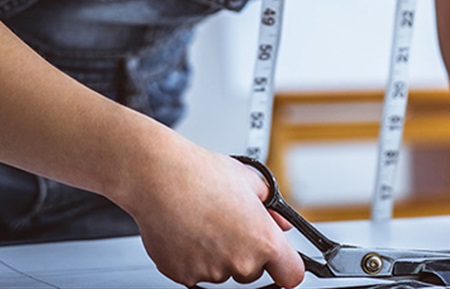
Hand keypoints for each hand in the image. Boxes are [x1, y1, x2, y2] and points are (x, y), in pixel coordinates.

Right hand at [112, 143, 304, 287]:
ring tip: (206, 222)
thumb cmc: (203, 175)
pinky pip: (197, 273)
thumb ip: (274, 210)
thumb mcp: (252, 183)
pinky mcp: (182, 275)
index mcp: (263, 240)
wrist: (159, 177)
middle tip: (232, 225)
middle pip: (255, 271)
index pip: (291, 274)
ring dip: (220, 255)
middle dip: (248, 252)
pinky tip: (189, 231)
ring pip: (224, 271)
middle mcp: (239, 261)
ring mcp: (210, 272)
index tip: (282, 261)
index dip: (288, 266)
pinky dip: (194, 258)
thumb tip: (282, 223)